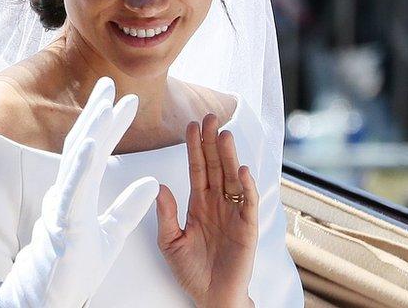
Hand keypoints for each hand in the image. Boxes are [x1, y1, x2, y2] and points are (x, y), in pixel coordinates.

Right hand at [0, 77, 159, 307]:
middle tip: (109, 84)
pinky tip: (91, 145)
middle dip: (95, 113)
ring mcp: (62, 206)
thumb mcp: (112, 234)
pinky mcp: (64, 224)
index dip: (108, 125)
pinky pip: (73, 191)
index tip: (124, 100)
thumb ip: (129, 207)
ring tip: (105, 106)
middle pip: (82, 145)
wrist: (51, 296)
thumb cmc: (75, 266)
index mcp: (78, 193)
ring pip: (76, 162)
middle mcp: (67, 192)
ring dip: (91, 131)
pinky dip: (81, 166)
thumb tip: (153, 182)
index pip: (95, 151)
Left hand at [156, 114, 257, 307]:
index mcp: (198, 203)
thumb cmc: (191, 271)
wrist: (211, 297)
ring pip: (231, 178)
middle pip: (215, 166)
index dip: (194, 147)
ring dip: (229, 157)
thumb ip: (165, 214)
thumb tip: (160, 185)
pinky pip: (247, 203)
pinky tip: (242, 170)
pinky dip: (246, 186)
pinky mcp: (247, 228)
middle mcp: (217, 203)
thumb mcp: (170, 241)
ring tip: (224, 135)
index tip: (190, 125)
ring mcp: (233, 213)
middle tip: (210, 117)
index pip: (197, 168)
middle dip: (212, 142)